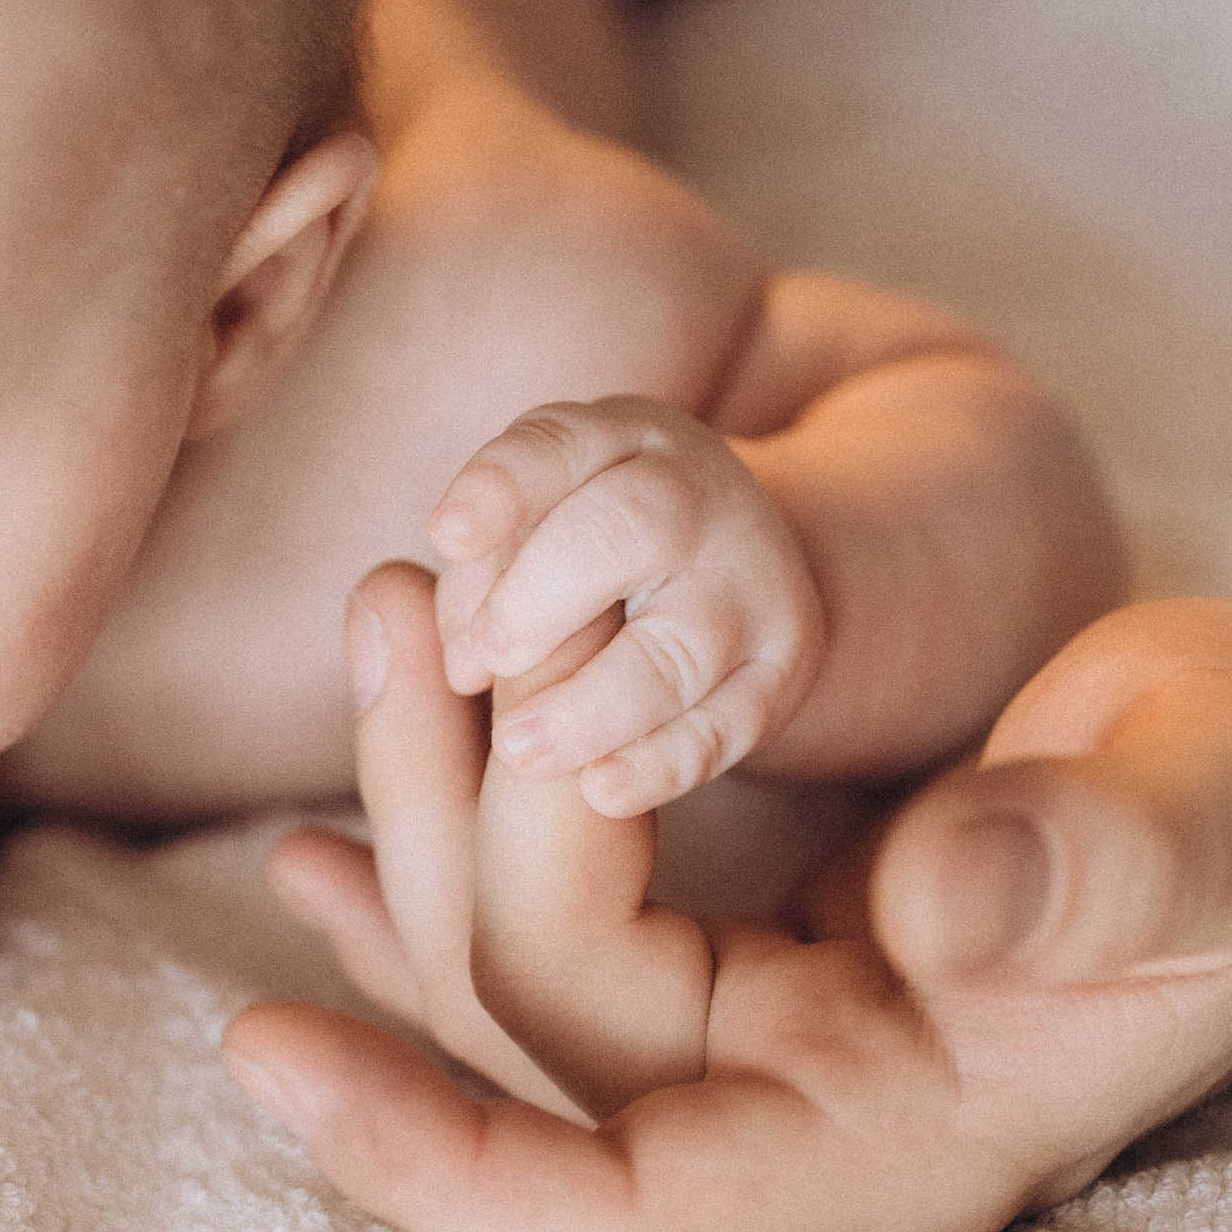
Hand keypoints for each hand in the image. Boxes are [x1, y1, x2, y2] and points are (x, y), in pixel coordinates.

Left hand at [233, 583, 1231, 1231]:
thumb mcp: (1217, 824)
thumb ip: (1095, 870)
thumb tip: (937, 898)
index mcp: (894, 1140)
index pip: (620, 1219)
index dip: (442, 1165)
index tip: (275, 1053)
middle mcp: (791, 1111)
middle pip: (535, 1033)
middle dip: (436, 838)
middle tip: (400, 611)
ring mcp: (754, 1033)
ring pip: (519, 961)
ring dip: (428, 806)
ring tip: (384, 613)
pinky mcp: (733, 946)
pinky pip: (546, 930)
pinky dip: (433, 867)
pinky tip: (310, 831)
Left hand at [431, 398, 826, 813]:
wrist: (738, 567)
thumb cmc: (593, 548)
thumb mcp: (541, 522)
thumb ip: (486, 576)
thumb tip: (464, 665)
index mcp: (617, 440)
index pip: (556, 445)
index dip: (500, 488)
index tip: (448, 535)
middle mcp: (694, 496)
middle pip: (625, 532)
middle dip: (543, 598)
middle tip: (487, 663)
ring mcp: (750, 581)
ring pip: (677, 647)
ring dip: (591, 706)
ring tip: (518, 751)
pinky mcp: (782, 667)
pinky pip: (726, 724)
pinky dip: (661, 762)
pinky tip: (601, 792)